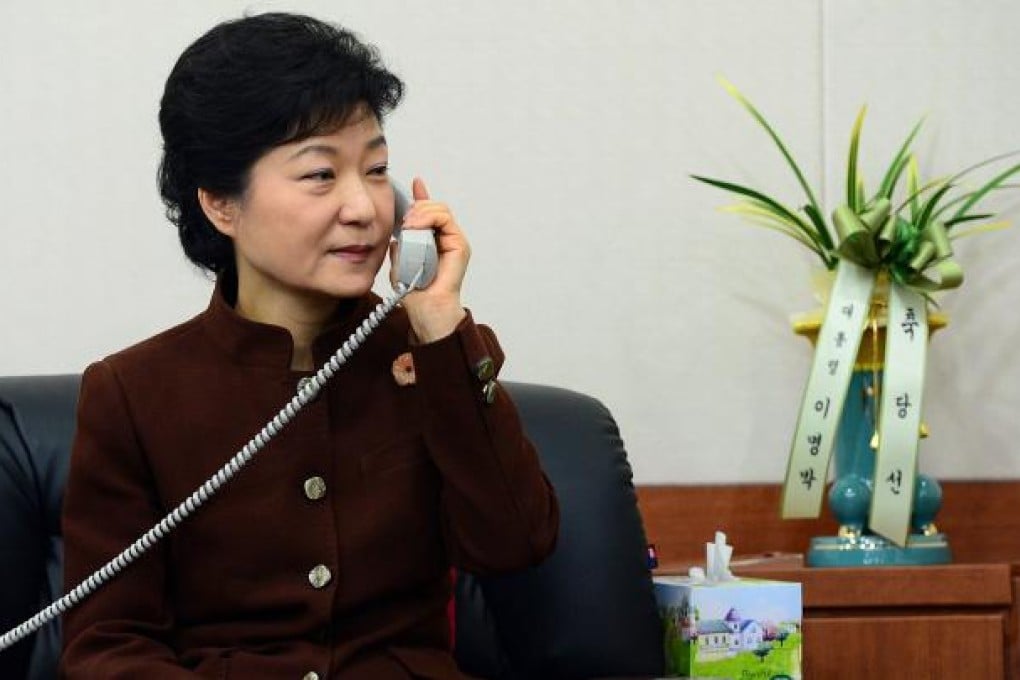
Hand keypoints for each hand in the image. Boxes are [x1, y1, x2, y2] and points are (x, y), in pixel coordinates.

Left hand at [390, 176, 468, 341]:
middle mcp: (446, 239)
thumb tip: (397, 233)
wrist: (426, 308)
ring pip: (440, 209)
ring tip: (409, 225)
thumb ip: (400, 245)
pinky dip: (429, 218)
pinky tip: (416, 226)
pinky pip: (445, 220)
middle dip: (417, 207)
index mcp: (432, 240)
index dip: (421, 197)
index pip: (429, 213)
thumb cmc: (414, 292)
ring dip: (421, 212)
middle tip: (403, 220)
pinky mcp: (460, 245)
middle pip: (433, 207)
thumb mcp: (399, 261)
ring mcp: (454, 241)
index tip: (415, 183)